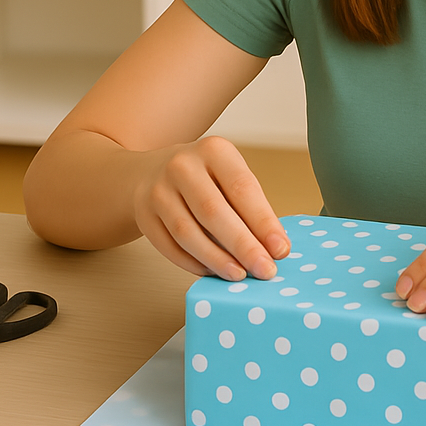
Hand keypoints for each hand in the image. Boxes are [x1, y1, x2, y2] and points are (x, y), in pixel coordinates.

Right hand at [133, 136, 289, 280]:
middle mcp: (182, 166)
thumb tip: (275, 247)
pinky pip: (170, 247)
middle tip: (265, 270)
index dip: (263, 222)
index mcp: (214, 151)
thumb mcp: (230, 176)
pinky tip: (214, 272)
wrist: (152, 172)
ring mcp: (158, 190)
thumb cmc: (206, 178)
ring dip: (218, 259)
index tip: (280, 249)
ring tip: (240, 275)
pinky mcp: (144, 215)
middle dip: (243, 246)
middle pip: (214, 212)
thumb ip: (251, 207)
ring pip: (188, 233)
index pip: (242, 188)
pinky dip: (194, 264)